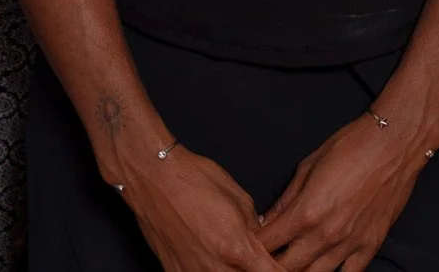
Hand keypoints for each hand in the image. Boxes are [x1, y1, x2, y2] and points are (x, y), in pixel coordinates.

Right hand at [118, 147, 281, 271]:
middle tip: (260, 261)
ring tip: (238, 260)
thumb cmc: (194, 179)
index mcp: (238, 249)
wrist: (153, 176)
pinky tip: (216, 263)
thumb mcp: (241, 199)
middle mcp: (215, 269)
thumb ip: (256, 229)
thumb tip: (264, 244)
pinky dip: (213, 271)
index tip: (285, 266)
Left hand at [256, 112, 428, 271]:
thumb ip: (286, 200)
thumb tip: (267, 220)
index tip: (247, 242)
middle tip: (265, 257)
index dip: (253, 244)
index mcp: (305, 212)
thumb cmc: (350, 146)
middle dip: (271, 264)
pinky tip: (323, 268)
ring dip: (299, 271)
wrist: (394, 143)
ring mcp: (349, 244)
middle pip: (286, 268)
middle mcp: (325, 235)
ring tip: (292, 263)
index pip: (267, 243)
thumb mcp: (308, 167)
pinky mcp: (370, 246)